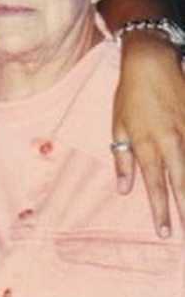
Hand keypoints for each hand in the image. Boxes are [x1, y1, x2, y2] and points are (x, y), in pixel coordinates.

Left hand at [113, 32, 184, 236]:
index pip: (155, 185)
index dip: (160, 210)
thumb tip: (124, 190)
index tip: (166, 232)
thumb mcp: (118, 125)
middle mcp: (172, 142)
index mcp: (147, 145)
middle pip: (182, 183)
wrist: (151, 64)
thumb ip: (122, 159)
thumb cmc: (130, 96)